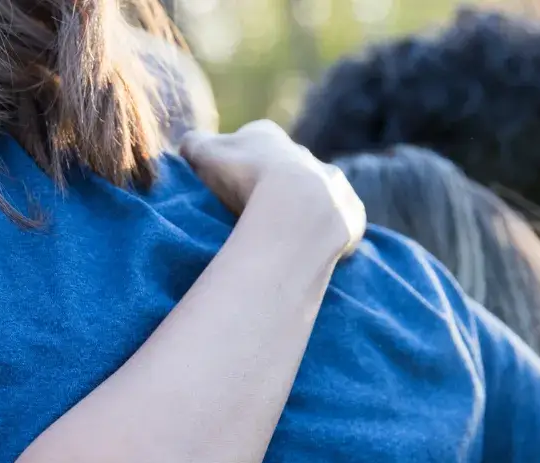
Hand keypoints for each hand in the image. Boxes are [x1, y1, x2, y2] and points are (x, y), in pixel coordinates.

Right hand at [182, 120, 365, 258]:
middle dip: (271, 189)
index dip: (234, 164)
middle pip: (283, 169)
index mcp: (267, 136)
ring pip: (314, 196)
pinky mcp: (350, 212)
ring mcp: (331, 182)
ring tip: (282, 237)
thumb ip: (193, 145)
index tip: (226, 186)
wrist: (297, 207)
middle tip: (252, 216)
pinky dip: (323, 234)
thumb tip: (189, 145)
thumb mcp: (203, 155)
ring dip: (300, 212)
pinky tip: (309, 250)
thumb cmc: (244, 177)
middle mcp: (304, 154)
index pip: (248, 144)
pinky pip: (336, 223)